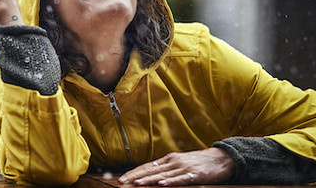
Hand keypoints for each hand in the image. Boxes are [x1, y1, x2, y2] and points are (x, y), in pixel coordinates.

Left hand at [118, 148, 234, 185]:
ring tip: (136, 184)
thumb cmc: (198, 163)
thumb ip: (166, 169)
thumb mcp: (179, 163)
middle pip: (150, 170)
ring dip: (148, 180)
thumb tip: (150, 176)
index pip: (147, 166)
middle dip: (135, 177)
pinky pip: (180, 179)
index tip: (122, 178)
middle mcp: (173, 162)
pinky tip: (161, 184)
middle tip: (122, 182)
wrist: (221, 158)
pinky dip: (170, 182)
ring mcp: (183, 168)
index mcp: (168, 159)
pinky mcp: (195, 174)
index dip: (134, 172)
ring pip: (162, 175)